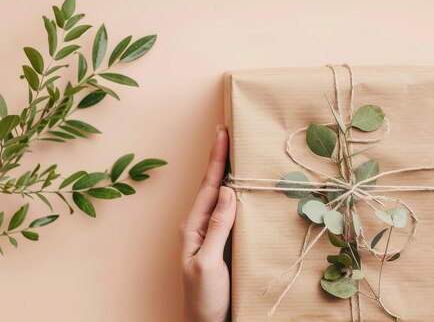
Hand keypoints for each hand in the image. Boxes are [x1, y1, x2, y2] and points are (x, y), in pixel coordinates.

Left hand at [179, 125, 235, 321]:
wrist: (205, 321)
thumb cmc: (203, 296)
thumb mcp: (209, 261)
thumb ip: (218, 227)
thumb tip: (228, 191)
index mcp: (193, 226)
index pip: (208, 186)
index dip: (216, 158)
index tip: (222, 133)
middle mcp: (199, 225)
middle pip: (211, 184)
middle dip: (219, 157)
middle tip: (227, 131)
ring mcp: (209, 232)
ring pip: (219, 195)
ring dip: (226, 171)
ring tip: (233, 150)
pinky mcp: (220, 241)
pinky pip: (228, 210)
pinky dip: (234, 192)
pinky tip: (240, 186)